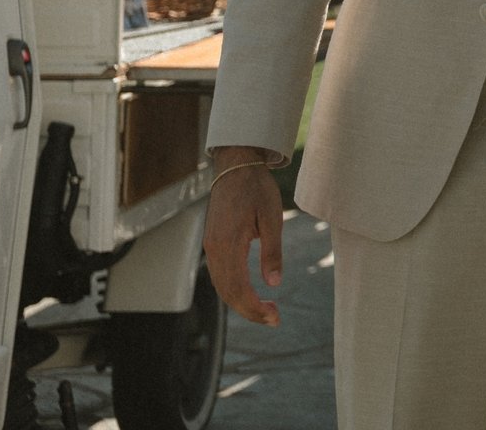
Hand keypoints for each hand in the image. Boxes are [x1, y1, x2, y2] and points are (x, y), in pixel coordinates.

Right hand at [202, 148, 285, 325]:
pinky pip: (219, 275)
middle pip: (227, 292)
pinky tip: (250, 294)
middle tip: (274, 319)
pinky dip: (233, 290)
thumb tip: (274, 283)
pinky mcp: (212, 243)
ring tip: (265, 311)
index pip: (238, 288)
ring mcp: (211, 246)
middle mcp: (214, 248)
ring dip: (241, 302)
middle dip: (250, 310)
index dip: (255, 307)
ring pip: (221, 286)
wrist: (236, 166)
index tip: (274, 317)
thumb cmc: (256, 188)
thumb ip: (272, 252)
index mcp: (228, 243)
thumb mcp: (272, 218)